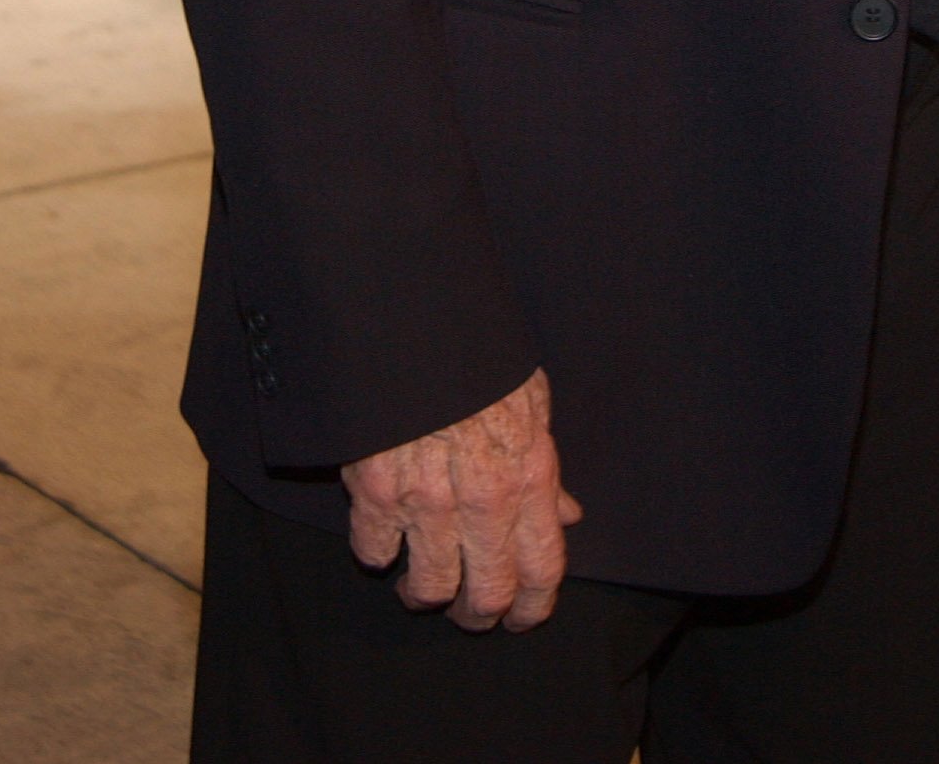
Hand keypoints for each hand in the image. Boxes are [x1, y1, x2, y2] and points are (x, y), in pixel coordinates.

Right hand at [343, 367, 580, 630]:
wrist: (415, 322)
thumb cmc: (479, 357)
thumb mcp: (531, 401)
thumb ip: (545, 469)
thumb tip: (565, 516)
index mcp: (528, 475)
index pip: (542, 569)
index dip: (533, 606)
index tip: (522, 616)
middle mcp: (482, 499)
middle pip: (484, 595)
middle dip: (477, 614)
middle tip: (468, 609)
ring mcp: (426, 502)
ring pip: (428, 588)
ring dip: (425, 593)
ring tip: (422, 581)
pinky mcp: (375, 494)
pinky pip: (373, 554)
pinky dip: (378, 552)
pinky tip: (386, 534)